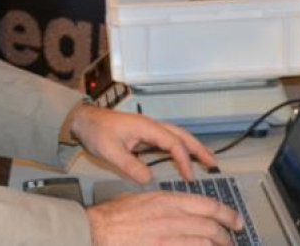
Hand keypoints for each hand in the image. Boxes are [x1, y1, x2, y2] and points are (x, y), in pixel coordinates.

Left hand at [67, 104, 217, 183]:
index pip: (173, 142)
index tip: (189, 176)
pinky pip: (168, 141)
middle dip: (198, 148)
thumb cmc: (97, 132)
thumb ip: (130, 165)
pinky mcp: (145, 135)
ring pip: (177, 136)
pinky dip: (180, 148)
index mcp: (147, 127)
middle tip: (214, 163)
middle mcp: (152, 126)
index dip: (183, 159)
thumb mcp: (110, 151)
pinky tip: (184, 158)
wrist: (85, 121)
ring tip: (207, 160)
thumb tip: (150, 179)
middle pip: (181, 135)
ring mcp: (149, 129)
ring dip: (192, 147)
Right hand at [87, 190, 243, 244]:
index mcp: (168, 200)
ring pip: (205, 242)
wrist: (96, 231)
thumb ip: (164, 203)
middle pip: (211, 226)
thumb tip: (180, 209)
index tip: (235, 220)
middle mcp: (172, 218)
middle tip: (232, 240)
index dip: (227, 213)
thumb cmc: (114, 216)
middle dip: (226, 235)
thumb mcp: (143, 199)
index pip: (207, 205)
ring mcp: (167, 238)